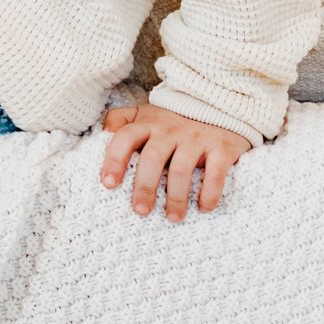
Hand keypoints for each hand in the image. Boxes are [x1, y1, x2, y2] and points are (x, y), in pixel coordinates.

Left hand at [98, 102, 250, 221]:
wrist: (218, 106)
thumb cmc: (173, 119)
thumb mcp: (145, 114)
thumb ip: (121, 120)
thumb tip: (102, 134)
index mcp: (147, 123)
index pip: (125, 138)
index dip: (114, 160)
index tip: (108, 184)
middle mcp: (170, 129)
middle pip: (152, 158)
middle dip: (144, 186)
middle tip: (140, 210)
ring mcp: (196, 138)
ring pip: (181, 169)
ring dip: (176, 197)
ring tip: (173, 217)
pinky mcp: (221, 147)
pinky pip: (215, 173)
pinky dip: (209, 192)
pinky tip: (203, 208)